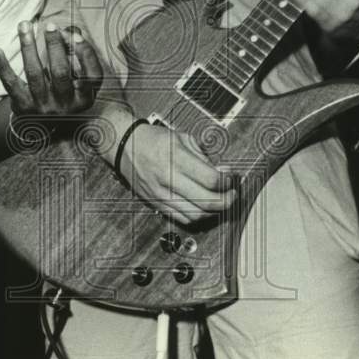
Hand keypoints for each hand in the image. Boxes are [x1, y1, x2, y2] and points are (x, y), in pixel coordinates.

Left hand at [0, 21, 103, 119]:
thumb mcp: (78, 81)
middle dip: (55, 46)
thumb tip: (69, 30)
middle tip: (50, 26)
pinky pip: (11, 83)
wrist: (44, 126)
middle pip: (61, 73)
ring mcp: (43, 107)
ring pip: (35, 73)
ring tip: (24, 25)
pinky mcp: (23, 106)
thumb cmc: (64, 93)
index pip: (91, 76)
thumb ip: (76, 54)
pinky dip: (2, 66)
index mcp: (84, 98)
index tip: (76, 36)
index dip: (85, 55)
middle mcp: (65, 105)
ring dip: (28, 47)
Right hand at [119, 123, 235, 223]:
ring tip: (220, 201)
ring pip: (196, 215)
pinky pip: (182, 219)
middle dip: (227, 200)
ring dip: (214, 211)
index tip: (231, 177)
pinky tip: (203, 207)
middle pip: (206, 201)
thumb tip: (223, 172)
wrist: (125, 146)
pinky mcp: (156, 204)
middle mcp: (168, 179)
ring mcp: (161, 194)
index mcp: (176, 158)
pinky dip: (198, 216)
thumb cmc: (153, 140)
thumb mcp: (182, 138)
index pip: (211, 179)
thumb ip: (204, 157)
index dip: (227, 181)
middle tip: (232, 193)